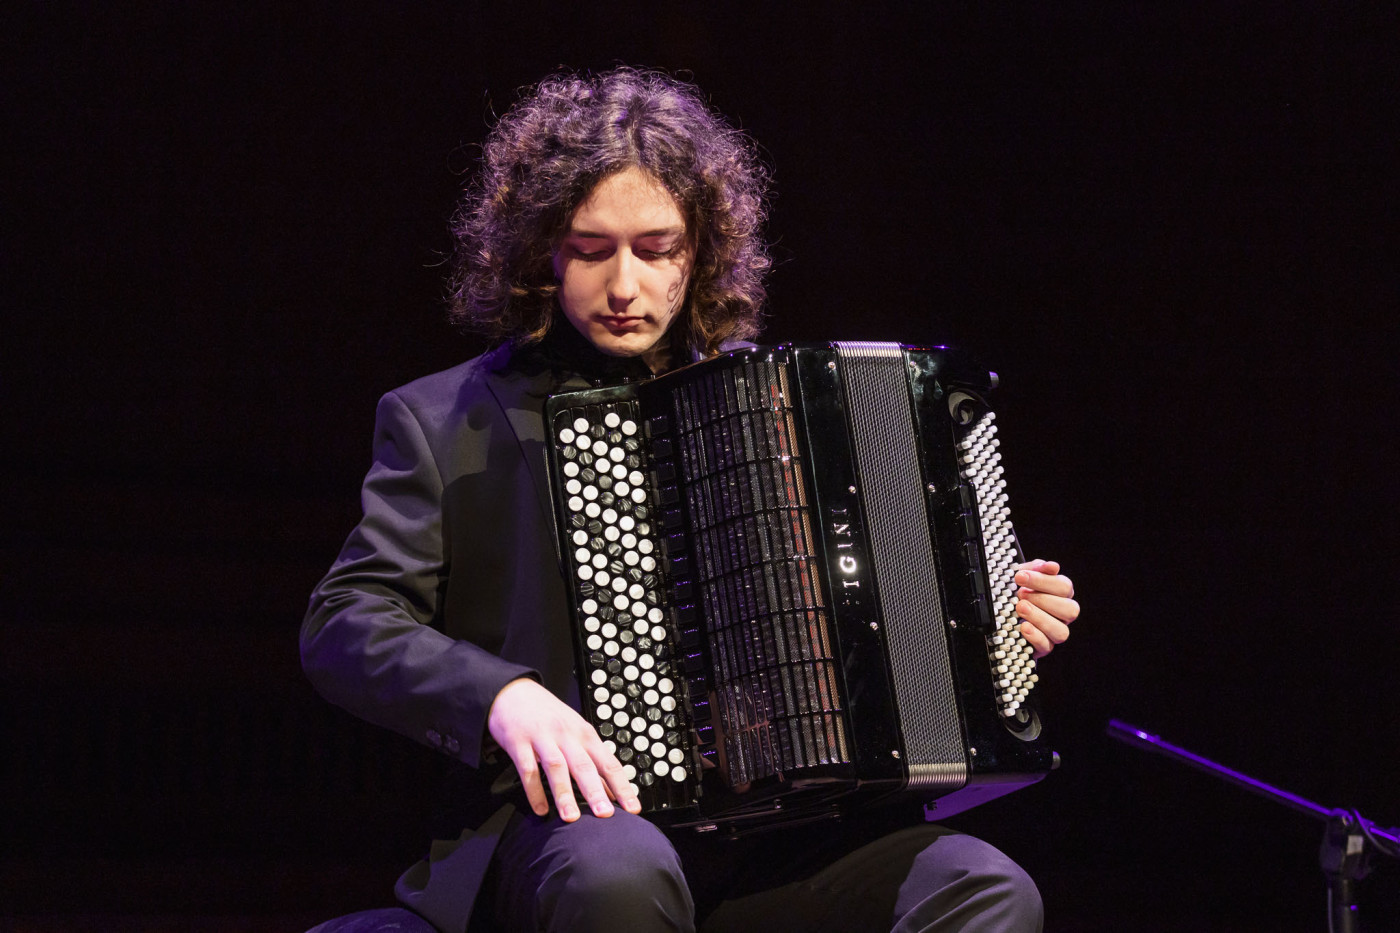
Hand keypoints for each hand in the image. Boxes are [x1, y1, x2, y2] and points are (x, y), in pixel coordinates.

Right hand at [486, 677, 640, 821]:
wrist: (514, 693)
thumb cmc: (550, 716)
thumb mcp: (575, 732)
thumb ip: (592, 762)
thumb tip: (612, 792)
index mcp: (585, 734)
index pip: (608, 763)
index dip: (622, 786)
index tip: (633, 808)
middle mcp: (567, 735)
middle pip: (584, 765)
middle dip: (596, 792)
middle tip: (605, 815)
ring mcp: (542, 738)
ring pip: (556, 767)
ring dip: (564, 793)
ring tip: (571, 818)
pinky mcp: (519, 743)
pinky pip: (527, 769)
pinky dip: (534, 791)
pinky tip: (541, 810)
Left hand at [1013, 558, 1078, 657]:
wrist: (1004, 614)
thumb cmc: (1019, 592)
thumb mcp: (1025, 576)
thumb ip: (1037, 568)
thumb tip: (1052, 566)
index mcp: (1062, 594)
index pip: (1064, 587)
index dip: (1042, 580)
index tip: (1019, 576)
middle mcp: (1063, 614)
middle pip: (1070, 610)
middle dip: (1042, 600)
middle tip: (1020, 594)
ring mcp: (1055, 632)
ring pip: (1062, 631)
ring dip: (1040, 618)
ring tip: (1020, 608)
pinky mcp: (1044, 647)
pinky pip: (1046, 646)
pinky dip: (1035, 636)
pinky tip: (1023, 626)